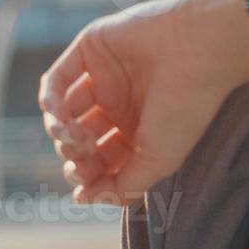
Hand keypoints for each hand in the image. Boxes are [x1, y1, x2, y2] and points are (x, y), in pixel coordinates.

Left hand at [39, 0, 248, 204]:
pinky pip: (57, 79)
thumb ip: (122, 187)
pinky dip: (49, 99)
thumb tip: (82, 199)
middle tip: (83, 154)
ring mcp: (104, 76)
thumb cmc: (184, 107)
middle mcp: (120, 104)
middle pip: (80, 139)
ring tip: (72, 135)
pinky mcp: (91, 49)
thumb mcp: (157, 161)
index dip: (88, 177)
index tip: (84, 188)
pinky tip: (56, 114)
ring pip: (64, 111)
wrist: (199, 50)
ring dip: (59, 130)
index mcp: (138, 131)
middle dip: (74, 154)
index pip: (100, 161)